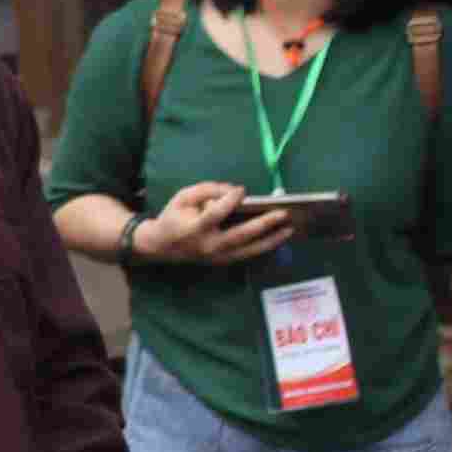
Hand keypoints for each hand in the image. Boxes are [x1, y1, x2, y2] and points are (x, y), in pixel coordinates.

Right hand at [132, 181, 290, 265]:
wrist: (161, 246)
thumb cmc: (173, 217)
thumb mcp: (182, 197)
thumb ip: (206, 190)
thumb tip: (234, 190)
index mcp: (195, 228)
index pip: (215, 214)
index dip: (228, 201)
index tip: (242, 190)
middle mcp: (209, 245)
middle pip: (240, 235)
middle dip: (263, 224)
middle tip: (283, 213)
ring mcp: (218, 256)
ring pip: (249, 249)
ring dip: (272, 239)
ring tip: (290, 228)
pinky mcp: (224, 261)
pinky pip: (248, 253)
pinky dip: (265, 245)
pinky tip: (279, 236)